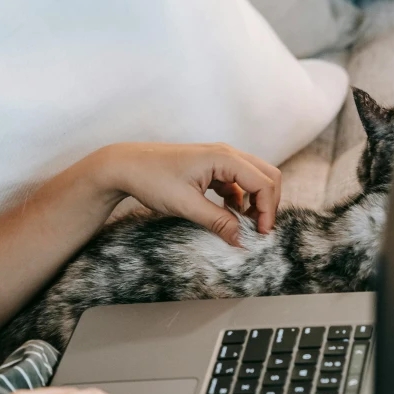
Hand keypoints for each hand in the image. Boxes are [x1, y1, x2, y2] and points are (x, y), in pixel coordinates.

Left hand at [92, 142, 280, 244]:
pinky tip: (229, 216)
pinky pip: (237, 182)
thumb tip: (241, 240)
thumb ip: (217, 222)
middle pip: (267, 176)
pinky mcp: (211, 168)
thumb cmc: (152, 179)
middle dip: (268, 203)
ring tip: (244, 226)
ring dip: (255, 201)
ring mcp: (219, 160)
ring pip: (253, 178)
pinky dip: (240, 199)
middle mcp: (226, 154)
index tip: (260, 234)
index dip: (267, 210)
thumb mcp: (186, 205)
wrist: (125, 166)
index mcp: (224, 158)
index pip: (263, 183)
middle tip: (259, 230)